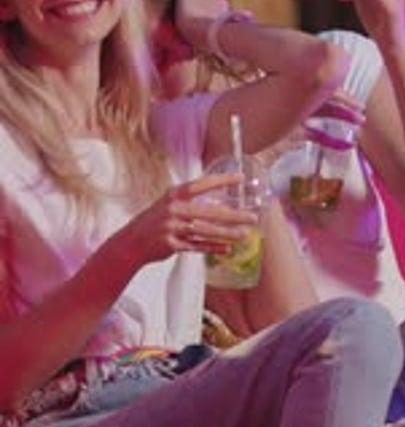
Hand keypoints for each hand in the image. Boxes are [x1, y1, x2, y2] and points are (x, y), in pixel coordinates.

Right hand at [120, 173, 257, 266]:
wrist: (131, 242)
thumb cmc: (153, 222)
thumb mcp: (168, 205)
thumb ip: (190, 202)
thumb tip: (217, 201)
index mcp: (173, 195)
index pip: (200, 184)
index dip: (221, 180)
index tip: (240, 178)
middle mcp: (173, 209)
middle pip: (208, 211)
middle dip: (233, 215)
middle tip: (252, 217)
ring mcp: (171, 227)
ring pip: (205, 231)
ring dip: (227, 233)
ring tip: (245, 234)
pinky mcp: (171, 245)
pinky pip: (197, 246)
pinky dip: (213, 248)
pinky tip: (227, 249)